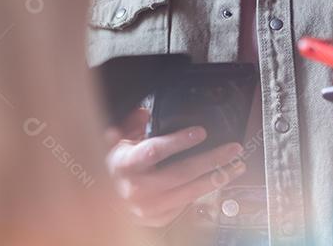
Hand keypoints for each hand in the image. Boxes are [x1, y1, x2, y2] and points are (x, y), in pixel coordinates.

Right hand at [103, 107, 246, 227]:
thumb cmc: (110, 169)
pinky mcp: (156, 220)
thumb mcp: (113, 141)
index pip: (155, 151)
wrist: (98, 204)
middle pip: (181, 173)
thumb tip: (144, 112)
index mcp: (124, 164)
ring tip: (234, 167)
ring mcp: (147, 207)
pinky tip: (214, 182)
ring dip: (216, 178)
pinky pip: (184, 206)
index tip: (201, 132)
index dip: (180, 141)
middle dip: (211, 159)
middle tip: (232, 149)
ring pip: (189, 193)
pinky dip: (201, 193)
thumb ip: (130, 124)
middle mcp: (136, 189)